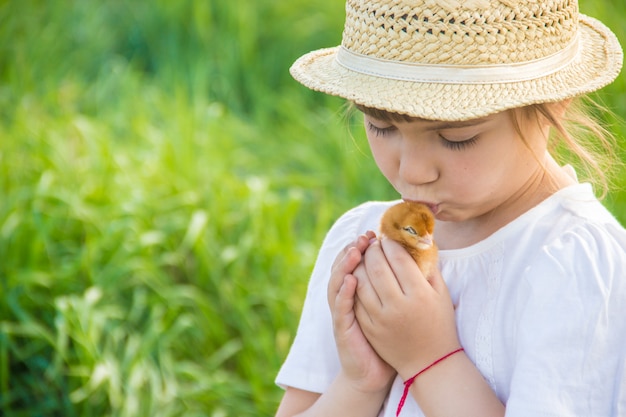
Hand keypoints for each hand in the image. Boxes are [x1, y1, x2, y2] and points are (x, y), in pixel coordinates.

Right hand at [327, 231, 396, 393]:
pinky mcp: (342, 328)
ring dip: (345, 265)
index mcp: (359, 291)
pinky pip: (341, 307)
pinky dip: (343, 293)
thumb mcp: (392, 307)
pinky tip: (351, 280)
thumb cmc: (389, 339)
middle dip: (353, 250)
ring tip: (356, 251)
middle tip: (364, 237)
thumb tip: (417, 259)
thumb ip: (397, 285)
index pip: (355, 262)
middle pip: (343, 267)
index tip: (374, 233)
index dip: (361, 246)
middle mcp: (346, 299)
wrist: (375, 372)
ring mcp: (342, 313)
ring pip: (337, 283)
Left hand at [353, 238, 459, 379]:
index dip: (391, 244)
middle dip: (373, 250)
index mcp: (419, 294)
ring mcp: (381, 318)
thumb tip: (419, 240)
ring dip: (359, 264)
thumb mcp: (441, 294)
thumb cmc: (439, 324)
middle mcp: (399, 305)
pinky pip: (355, 299)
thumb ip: (429, 267)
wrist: (430, 363)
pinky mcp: (369, 328)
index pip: (399, 258)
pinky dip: (354, 283)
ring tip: (364, 256)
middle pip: (377, 266)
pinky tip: (357, 275)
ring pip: (361, 281)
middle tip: (373, 243)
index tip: (388, 238)